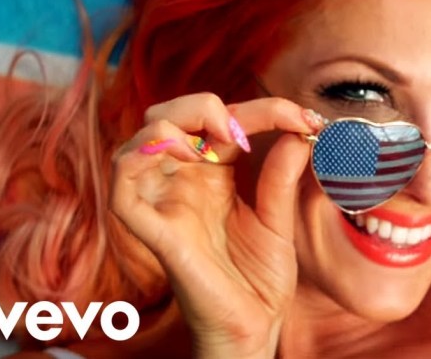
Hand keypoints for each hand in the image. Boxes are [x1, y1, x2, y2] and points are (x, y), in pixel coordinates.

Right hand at [109, 93, 318, 357]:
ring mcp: (165, 204)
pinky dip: (139, 159)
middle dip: (203, 105)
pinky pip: (123, 189)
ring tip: (219, 139)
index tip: (306, 119)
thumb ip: (282, 175)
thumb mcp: (278, 218)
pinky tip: (183, 155)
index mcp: (214, 175)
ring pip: (140, 141)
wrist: (255, 326)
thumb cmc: (261, 277)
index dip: (263, 109)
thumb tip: (300, 132)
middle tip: (246, 125)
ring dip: (174, 125)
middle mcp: (184, 182)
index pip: (223, 121)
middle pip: (167, 117)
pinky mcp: (153, 231)